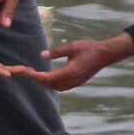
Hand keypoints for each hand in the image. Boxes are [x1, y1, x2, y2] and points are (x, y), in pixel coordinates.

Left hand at [12, 33, 132, 92]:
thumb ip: (56, 52)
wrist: (105, 54)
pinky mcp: (78, 82)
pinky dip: (54, 83)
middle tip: (29, 72)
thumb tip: (41, 55)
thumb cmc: (90, 48)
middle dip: (39, 80)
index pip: (49, 78)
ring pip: (57, 87)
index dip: (37, 76)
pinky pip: (63, 87)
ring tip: (37, 75)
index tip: (28, 72)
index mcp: (71, 72)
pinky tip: (49, 77)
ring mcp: (76, 83)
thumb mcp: (72, 47)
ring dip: (46, 83)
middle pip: (51, 85)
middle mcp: (73, 80)